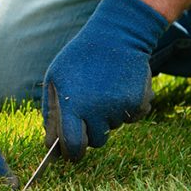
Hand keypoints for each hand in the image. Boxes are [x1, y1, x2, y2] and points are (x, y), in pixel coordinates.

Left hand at [43, 0, 168, 159]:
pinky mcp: (140, 103)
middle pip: (95, 141)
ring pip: (113, 128)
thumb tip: (51, 146)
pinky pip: (131, 118)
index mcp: (73, 106)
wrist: (118, 36)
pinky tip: (120, 88)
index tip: (71, 154)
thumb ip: (51, 113)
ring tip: (104, 89)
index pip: (73, 146)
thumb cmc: (80, 58)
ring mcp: (120, 108)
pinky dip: (126, 109)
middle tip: (89, 108)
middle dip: (91, 132)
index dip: (72, 154)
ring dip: (108, 116)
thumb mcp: (55, 79)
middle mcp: (98, 111)